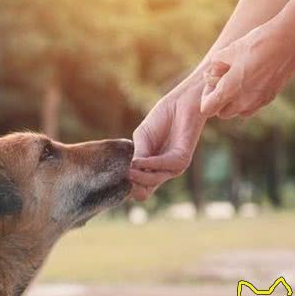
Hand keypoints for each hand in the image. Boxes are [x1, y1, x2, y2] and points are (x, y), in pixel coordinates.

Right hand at [128, 81, 205, 200]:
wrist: (180, 103)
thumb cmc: (160, 120)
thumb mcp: (142, 140)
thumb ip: (137, 156)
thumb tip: (125, 174)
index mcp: (150, 170)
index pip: (135, 189)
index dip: (123, 188)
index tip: (112, 179)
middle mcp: (161, 172)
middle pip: (142, 192)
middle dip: (130, 187)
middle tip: (119, 177)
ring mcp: (172, 168)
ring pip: (152, 180)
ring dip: (138, 176)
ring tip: (126, 170)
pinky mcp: (182, 159)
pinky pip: (164, 165)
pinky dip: (149, 164)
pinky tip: (137, 160)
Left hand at [200, 23, 294, 117]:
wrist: (289, 41)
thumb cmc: (256, 44)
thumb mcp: (228, 50)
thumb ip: (215, 65)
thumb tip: (211, 73)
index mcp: (229, 90)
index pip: (207, 110)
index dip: (205, 98)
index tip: (211, 84)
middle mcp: (243, 101)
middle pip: (222, 114)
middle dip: (219, 102)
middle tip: (223, 82)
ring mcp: (258, 101)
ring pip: (238, 112)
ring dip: (234, 102)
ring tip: (238, 81)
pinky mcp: (270, 97)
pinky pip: (253, 106)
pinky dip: (248, 99)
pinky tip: (252, 80)